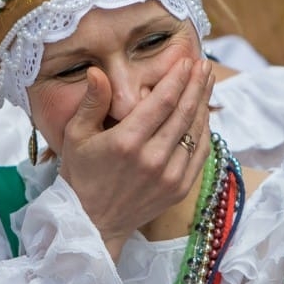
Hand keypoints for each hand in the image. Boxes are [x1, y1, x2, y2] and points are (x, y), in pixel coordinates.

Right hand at [59, 58, 213, 260]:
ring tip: (207, 82)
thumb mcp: (76, 135)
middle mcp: (152, 159)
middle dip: (196, 84)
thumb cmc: (81, 175)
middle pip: (184, 112)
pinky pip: (200, 154)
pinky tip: (204, 114)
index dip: (177, 78)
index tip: (186, 61)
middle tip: (203, 64)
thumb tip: (97, 71)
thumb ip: (92, 102)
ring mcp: (169, 176)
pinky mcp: (179, 189)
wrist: (93, 222)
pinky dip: (205, 132)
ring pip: (196, 132)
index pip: (162, 101)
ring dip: (204, 104)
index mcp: (127, 142)